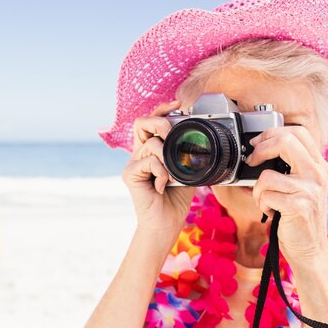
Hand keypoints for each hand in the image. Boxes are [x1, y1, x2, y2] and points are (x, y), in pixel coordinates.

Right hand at [122, 99, 195, 235]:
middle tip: (172, 134)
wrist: (166, 222)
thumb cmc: (176, 198)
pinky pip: (149, 162)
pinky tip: (164, 184)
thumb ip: (187, 154)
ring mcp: (133, 164)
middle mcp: (140, 154)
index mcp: (151, 150)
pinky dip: (162, 171)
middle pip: (141, 122)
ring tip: (172, 173)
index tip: (179, 105)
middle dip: (160, 122)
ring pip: (151, 144)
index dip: (162, 109)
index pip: (151, 121)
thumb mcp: (186, 170)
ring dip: (167, 156)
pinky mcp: (130, 175)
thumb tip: (197, 139)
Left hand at [246, 125, 327, 265]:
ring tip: (267, 201)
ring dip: (258, 190)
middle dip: (260, 150)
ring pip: (267, 175)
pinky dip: (262, 205)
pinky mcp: (299, 206)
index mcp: (318, 164)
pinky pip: (265, 195)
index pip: (298, 132)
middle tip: (252, 162)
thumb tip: (259, 149)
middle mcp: (317, 173)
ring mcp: (310, 189)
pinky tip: (272, 213)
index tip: (258, 144)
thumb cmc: (298, 217)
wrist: (310, 249)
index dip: (272, 133)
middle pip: (285, 141)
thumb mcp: (300, 186)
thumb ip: (290, 167)